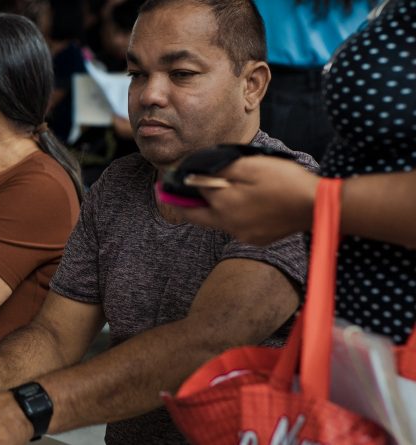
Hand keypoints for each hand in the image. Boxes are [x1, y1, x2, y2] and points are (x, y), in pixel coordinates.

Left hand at [178, 156, 318, 244]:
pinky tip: (245, 202)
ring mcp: (243, 235)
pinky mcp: (257, 239)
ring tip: (216, 191)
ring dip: (213, 208)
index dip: (180, 187)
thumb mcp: (249, 166)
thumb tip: (195, 175)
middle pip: (197, 216)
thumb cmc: (284, 181)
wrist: (318, 205)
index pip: (191, 197)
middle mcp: (228, 225)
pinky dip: (233, 214)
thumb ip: (219, 171)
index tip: (167, 184)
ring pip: (218, 221)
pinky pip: (236, 226)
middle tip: (170, 194)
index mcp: (223, 206)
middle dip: (185, 204)